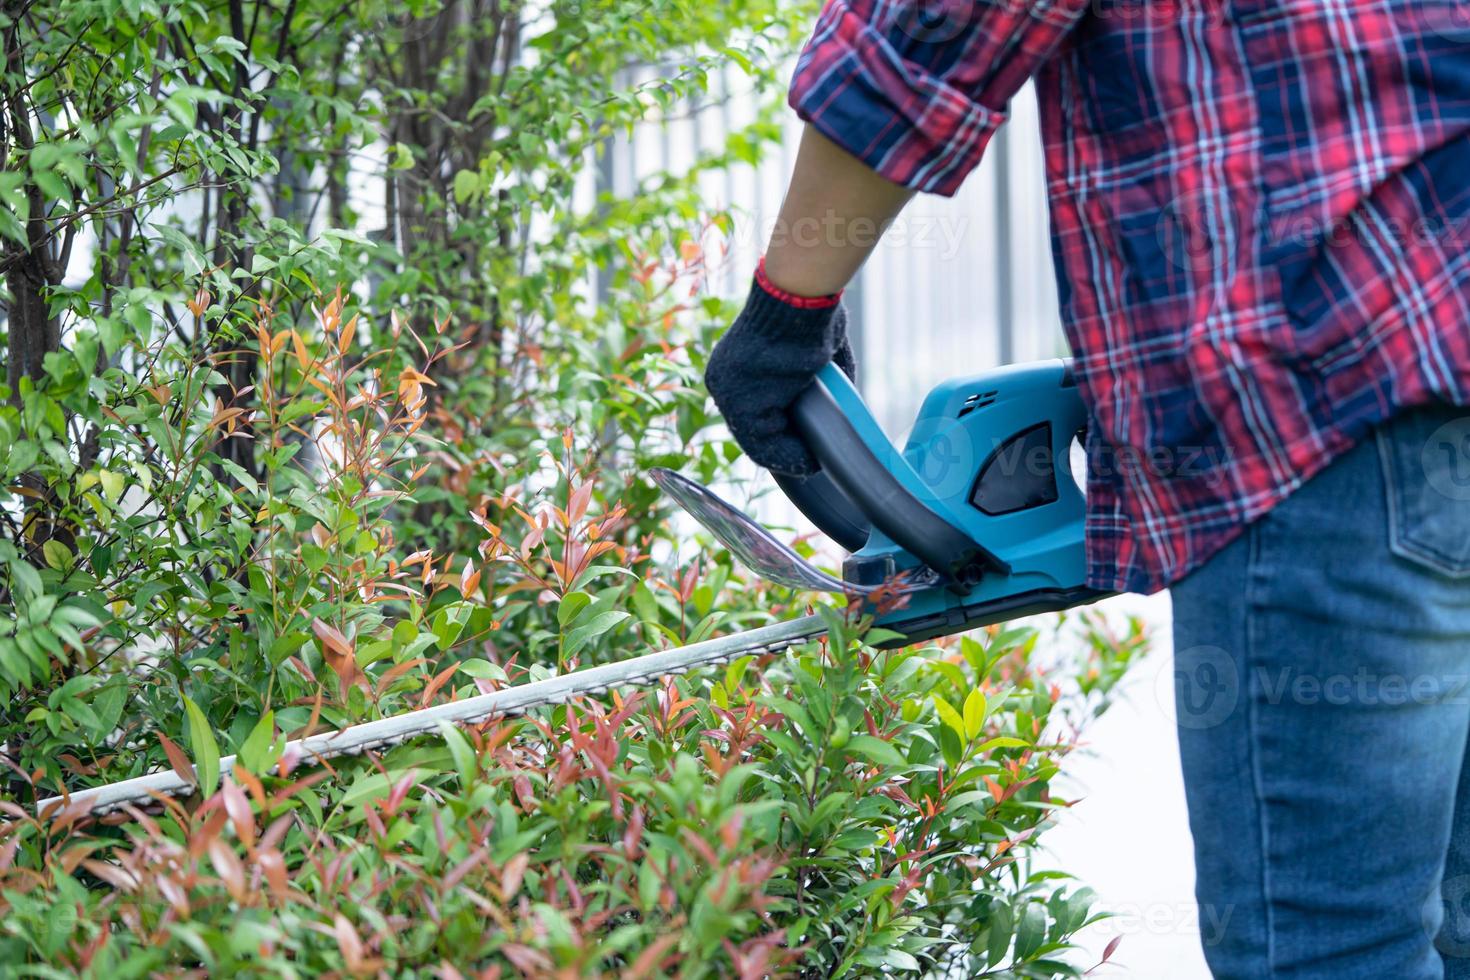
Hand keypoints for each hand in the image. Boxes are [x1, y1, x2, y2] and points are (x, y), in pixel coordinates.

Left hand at [704, 264, 856, 476]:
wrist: (797, 300)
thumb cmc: (809, 314)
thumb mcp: (806, 349)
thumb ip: (811, 376)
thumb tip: (833, 397)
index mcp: (735, 365)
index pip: (753, 406)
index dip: (780, 428)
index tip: (802, 441)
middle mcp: (723, 382)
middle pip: (753, 426)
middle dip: (784, 444)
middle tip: (810, 457)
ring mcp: (729, 396)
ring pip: (758, 440)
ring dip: (787, 456)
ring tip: (811, 463)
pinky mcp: (742, 409)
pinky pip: (764, 446)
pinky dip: (789, 458)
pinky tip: (809, 462)